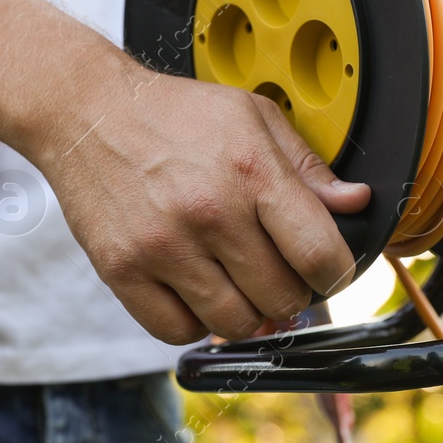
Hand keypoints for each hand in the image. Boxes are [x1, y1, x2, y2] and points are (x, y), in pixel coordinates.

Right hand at [35, 67, 370, 344]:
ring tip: (236, 280)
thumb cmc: (173, 113)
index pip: (319, 255)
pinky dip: (194, 321)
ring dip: (246, 311)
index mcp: (251, 171)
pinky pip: (177, 331)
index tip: (326, 269)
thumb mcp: (251, 117)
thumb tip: (356, 204)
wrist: (86, 111)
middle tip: (277, 271)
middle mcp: (209, 212)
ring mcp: (163, 246)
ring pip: (236, 323)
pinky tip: (195, 289)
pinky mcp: (123, 270)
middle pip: (282, 298)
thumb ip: (307, 165)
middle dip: (291, 291)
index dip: (335, 272)